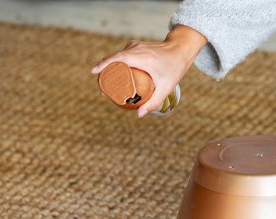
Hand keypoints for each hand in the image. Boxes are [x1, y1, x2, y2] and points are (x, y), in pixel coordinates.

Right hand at [91, 25, 206, 117]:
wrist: (181, 50)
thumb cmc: (174, 68)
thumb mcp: (166, 88)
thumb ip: (154, 102)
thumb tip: (139, 115)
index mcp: (142, 57)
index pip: (118, 59)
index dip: (104, 65)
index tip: (94, 72)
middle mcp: (136, 49)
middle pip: (114, 58)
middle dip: (104, 71)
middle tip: (101, 87)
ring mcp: (135, 46)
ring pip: (117, 56)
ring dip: (109, 67)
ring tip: (107, 83)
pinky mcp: (135, 46)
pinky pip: (121, 55)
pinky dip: (116, 63)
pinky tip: (115, 74)